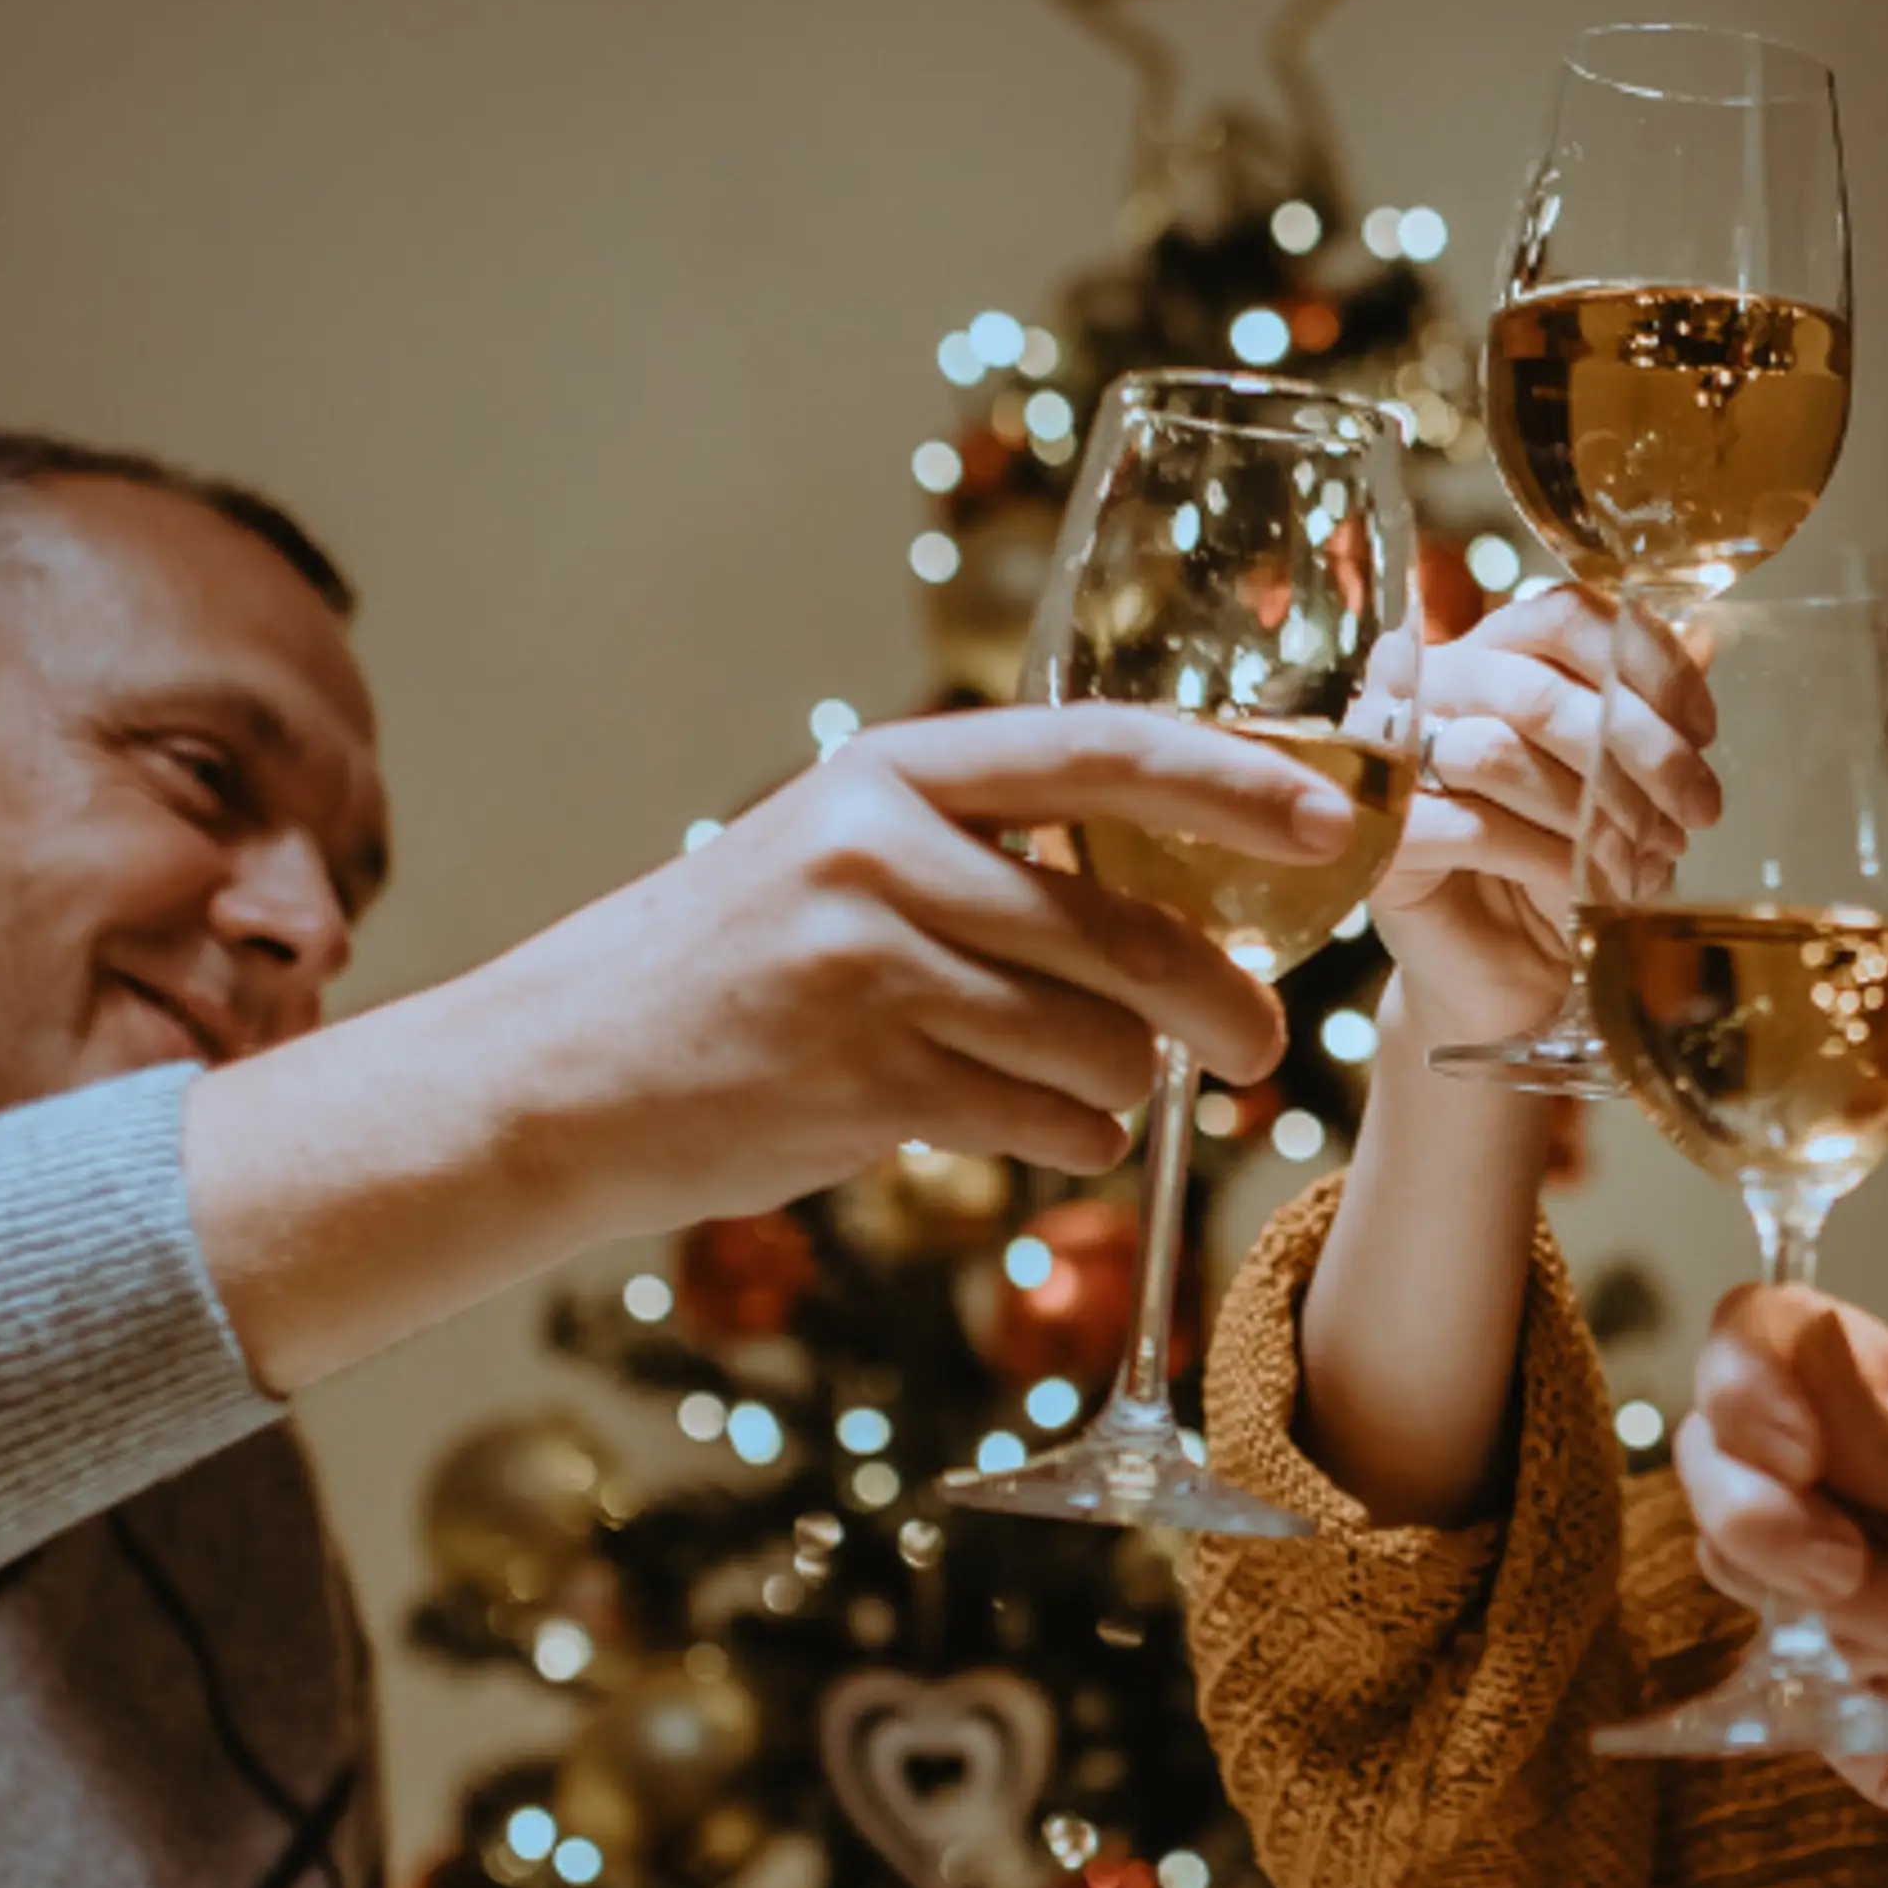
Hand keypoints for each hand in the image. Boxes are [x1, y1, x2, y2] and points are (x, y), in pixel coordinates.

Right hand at [501, 700, 1334, 1206]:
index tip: (1329, 814)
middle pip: (1131, 931)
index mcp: (894, 773)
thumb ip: (993, 858)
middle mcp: (884, 852)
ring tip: (1056, 1088)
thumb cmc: (733, 973)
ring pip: (1103, 1045)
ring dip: (1119, 1089)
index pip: (1105, 748)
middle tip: (1263, 1043)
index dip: (1235, 778)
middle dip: (1225, 1002)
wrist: (558, 1077)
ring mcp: (871, 968)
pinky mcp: (867, 1082)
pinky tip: (1016, 1126)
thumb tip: (1189, 903)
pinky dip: (1068, 1139)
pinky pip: (1051, 1121)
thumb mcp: (848, 862)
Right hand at [1373, 590, 1718, 1050]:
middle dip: (1640, 751)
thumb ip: (1646, 707)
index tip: (1703, 734)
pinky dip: (1548, 861)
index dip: (1647, 665)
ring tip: (1645, 861)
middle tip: (1698, 811)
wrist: (1506, 975)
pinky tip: (1589, 890)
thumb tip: (1706, 638)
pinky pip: (1472, 830)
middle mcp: (1436, 687)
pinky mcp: (1385, 836)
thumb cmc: (1560, 864)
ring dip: (1592, 814)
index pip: (1567, 614)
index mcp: (1495, 651)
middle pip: (1538, 688)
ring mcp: (1394, 759)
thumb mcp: (1618, 780)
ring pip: (1499, 754)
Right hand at [1669, 1282, 1887, 1887]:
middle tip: (1852, 1563)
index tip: (1796, 1443)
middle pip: (1724, 1453)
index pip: (1772, 1345)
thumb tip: (1774, 1334)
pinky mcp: (1837, 1702)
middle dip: (1775, 1512)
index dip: (1749, 1379)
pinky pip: (1773, 1671)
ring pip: (1742, 1560)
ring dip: (1849, 1597)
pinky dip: (1856, 1669)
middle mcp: (1866, 1491)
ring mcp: (1843, 1596)